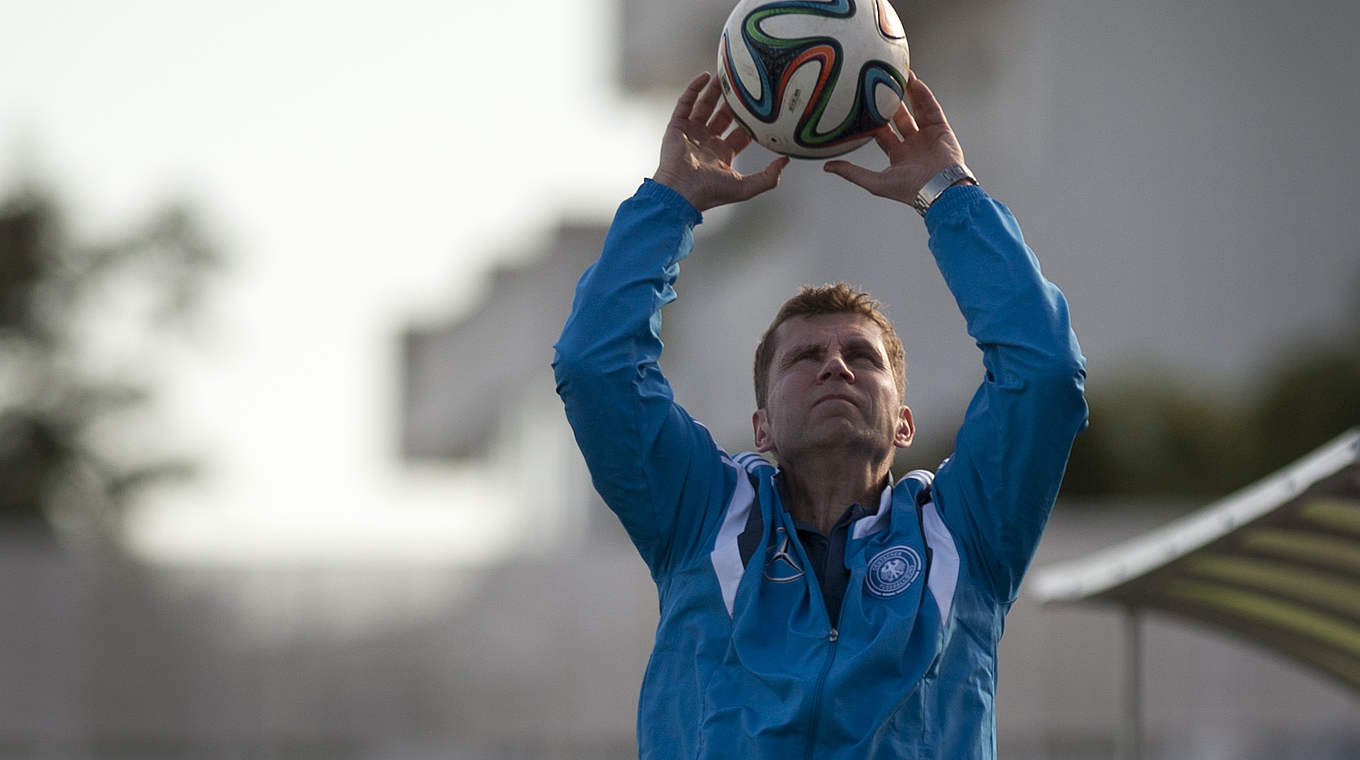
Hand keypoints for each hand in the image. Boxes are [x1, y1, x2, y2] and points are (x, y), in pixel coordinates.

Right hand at [653, 72, 790, 211]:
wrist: (681, 192)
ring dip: (715, 89)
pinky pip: (685, 102)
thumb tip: (787, 160)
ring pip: (705, 105)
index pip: (740, 133)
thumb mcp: (746, 187)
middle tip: (746, 84)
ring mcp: (691, 133)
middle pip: (723, 115)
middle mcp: (707, 142)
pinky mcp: (676, 126)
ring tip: (726, 73)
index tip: (763, 106)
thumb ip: (769, 177)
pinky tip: (705, 76)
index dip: (751, 120)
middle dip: (734, 101)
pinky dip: (694, 88)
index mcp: (722, 155)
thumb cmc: (710, 193)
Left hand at [823, 72, 969, 204]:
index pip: (882, 134)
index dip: (873, 119)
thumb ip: (851, 173)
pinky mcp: (941, 129)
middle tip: (880, 84)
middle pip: (899, 118)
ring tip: (899, 75)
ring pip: (916, 110)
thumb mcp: (874, 182)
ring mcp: (927, 136)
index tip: (862, 104)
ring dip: (909, 93)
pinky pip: (932, 108)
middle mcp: (913, 145)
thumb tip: (826, 167)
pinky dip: (924, 95)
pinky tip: (915, 82)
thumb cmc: (908, 189)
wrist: (939, 189)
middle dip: (890, 102)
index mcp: (898, 157)